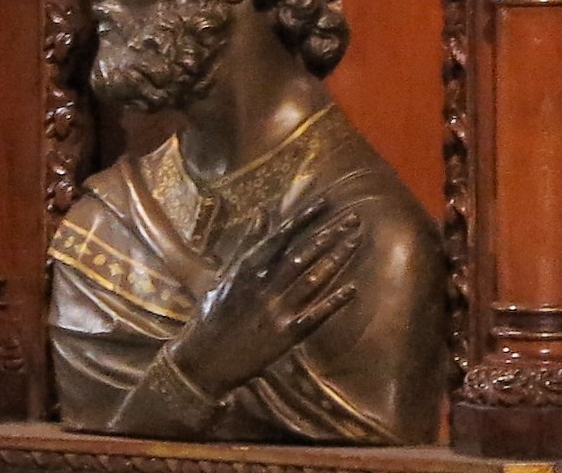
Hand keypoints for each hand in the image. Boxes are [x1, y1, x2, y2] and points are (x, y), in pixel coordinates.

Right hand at [167, 206, 364, 400]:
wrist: (205, 359)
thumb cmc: (212, 315)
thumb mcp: (226, 273)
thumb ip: (246, 243)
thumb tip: (263, 212)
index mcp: (247, 268)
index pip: (281, 236)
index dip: (304, 219)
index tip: (325, 202)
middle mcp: (264, 285)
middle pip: (303, 254)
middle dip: (329, 234)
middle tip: (353, 218)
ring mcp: (277, 310)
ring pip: (312, 279)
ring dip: (336, 259)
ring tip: (356, 240)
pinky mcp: (286, 335)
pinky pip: (315, 316)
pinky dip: (334, 302)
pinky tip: (353, 289)